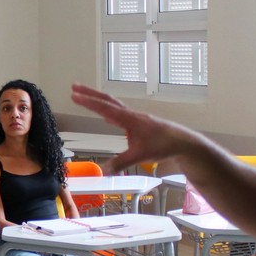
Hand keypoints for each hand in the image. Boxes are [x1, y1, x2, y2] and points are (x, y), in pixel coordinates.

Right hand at [71, 82, 196, 173]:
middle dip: (90, 93)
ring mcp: (134, 117)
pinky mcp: (138, 123)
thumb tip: (104, 170)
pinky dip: (109, 110)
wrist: (182, 142)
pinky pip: (119, 112)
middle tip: (74, 86)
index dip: (88, 102)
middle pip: (107, 100)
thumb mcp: (140, 156)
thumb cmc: (163, 145)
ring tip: (85, 95)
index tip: (74, 95)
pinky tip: (106, 116)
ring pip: (113, 104)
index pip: (105, 108)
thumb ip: (121, 162)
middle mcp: (130, 114)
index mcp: (129, 119)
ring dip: (98, 100)